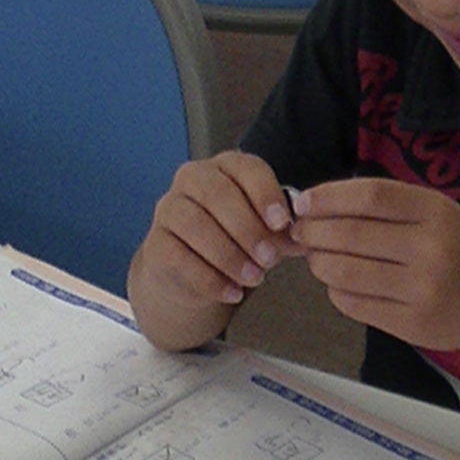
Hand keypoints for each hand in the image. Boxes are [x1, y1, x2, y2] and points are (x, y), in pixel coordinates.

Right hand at [133, 151, 299, 309]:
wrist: (191, 270)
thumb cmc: (233, 240)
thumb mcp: (263, 232)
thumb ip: (282, 233)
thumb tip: (304, 239)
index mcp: (225, 167)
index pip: (246, 169)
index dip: (265, 194)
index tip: (282, 222)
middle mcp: (192, 180)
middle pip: (218, 195)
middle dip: (248, 229)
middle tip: (270, 259)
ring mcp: (169, 209)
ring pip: (195, 224)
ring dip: (229, 255)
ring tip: (254, 278)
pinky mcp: (155, 243)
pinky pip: (179, 257)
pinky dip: (209, 279)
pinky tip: (232, 292)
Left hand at [289, 178, 459, 352]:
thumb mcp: (440, 213)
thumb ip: (389, 207)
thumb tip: (319, 205)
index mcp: (437, 212)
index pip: (369, 196)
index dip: (327, 197)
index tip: (303, 202)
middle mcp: (431, 249)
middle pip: (350, 234)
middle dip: (313, 232)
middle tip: (301, 232)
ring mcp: (422, 290)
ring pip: (344, 272)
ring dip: (319, 262)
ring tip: (318, 258)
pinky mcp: (412, 324)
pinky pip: (354, 304)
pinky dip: (336, 290)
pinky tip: (341, 283)